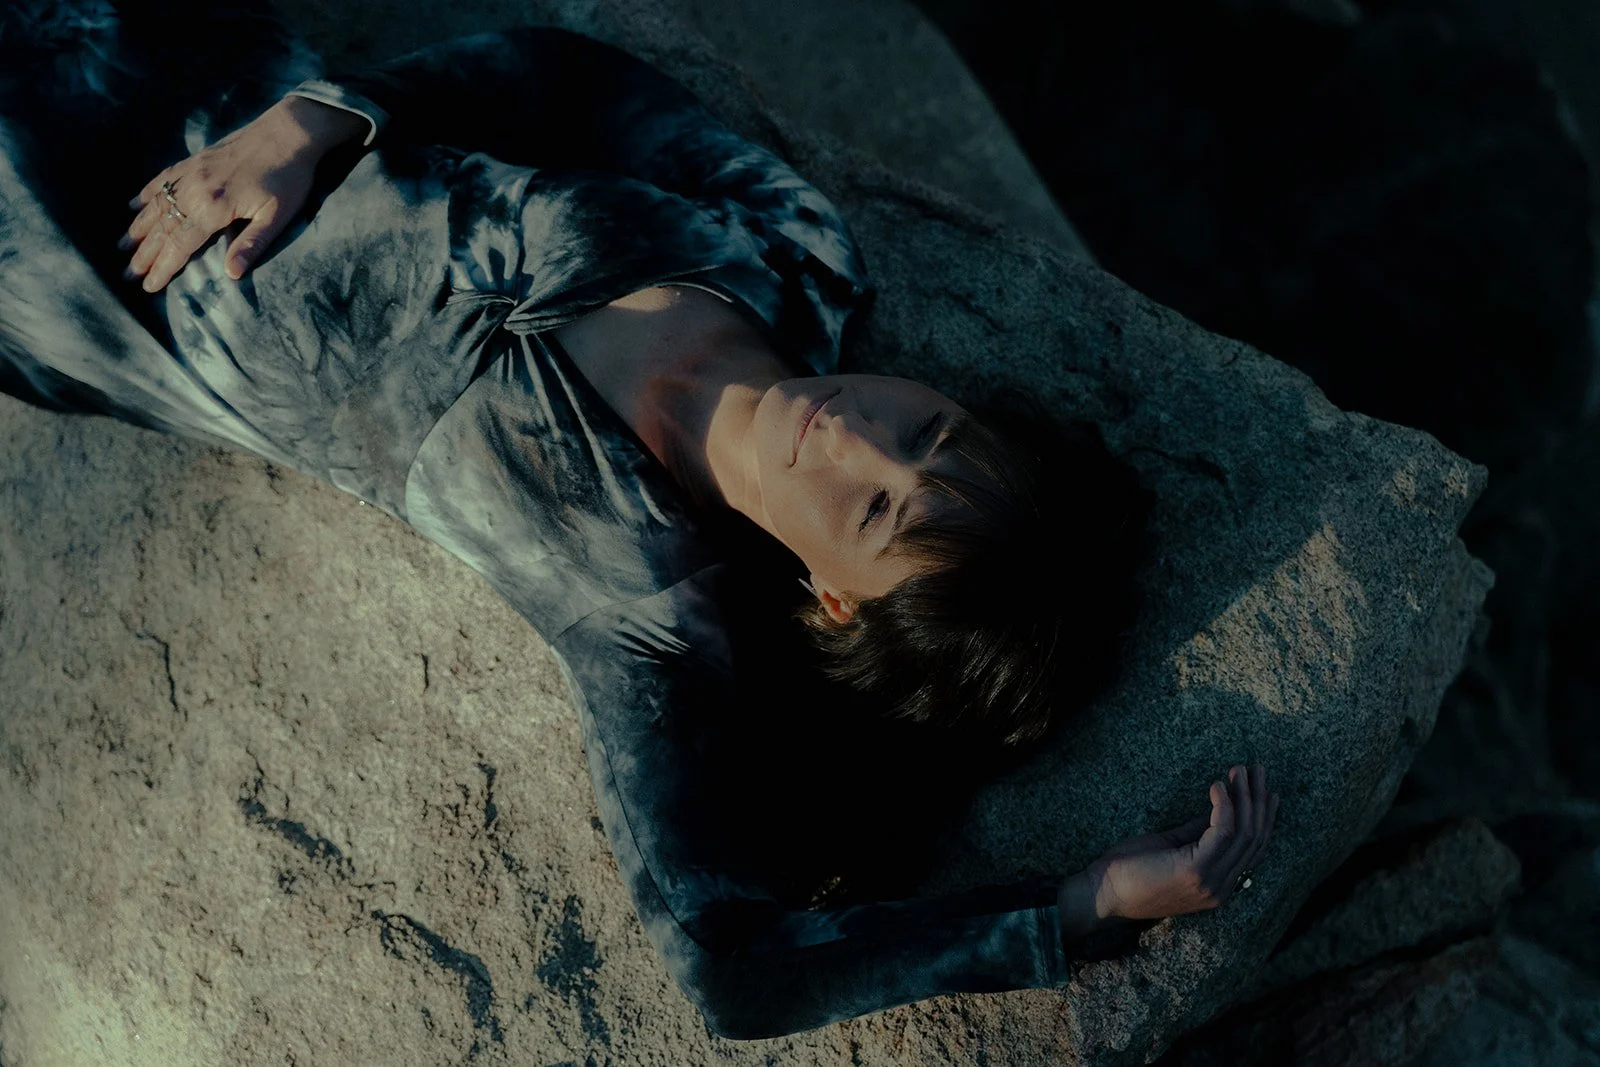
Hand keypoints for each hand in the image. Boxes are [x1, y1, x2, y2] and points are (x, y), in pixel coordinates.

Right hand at [119, 96, 366, 292]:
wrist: (289, 131)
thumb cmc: (290, 177)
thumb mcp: (278, 216)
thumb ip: (253, 244)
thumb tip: (232, 274)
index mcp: (214, 207)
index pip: (181, 244)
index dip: (164, 267)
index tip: (149, 286)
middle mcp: (195, 189)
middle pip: (163, 227)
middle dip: (144, 254)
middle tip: (127, 275)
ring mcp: (191, 171)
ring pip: (157, 204)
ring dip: (139, 227)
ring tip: (123, 246)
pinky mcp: (194, 159)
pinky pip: (163, 178)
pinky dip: (147, 194)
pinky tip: (134, 206)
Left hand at [1058, 764, 1277, 937]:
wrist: (1102, 894)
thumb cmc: (1131, 870)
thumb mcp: (1171, 847)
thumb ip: (1197, 834)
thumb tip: (1218, 811)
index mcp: (1218, 885)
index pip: (1254, 850)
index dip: (1264, 817)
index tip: (1267, 789)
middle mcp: (1220, 888)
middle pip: (1254, 839)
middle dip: (1259, 801)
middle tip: (1259, 770)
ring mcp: (1210, 883)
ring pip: (1243, 834)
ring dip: (1245, 797)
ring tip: (1240, 770)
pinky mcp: (1194, 871)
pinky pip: (1221, 833)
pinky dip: (1224, 806)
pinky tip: (1217, 785)